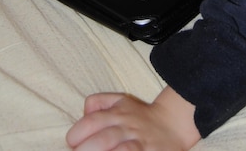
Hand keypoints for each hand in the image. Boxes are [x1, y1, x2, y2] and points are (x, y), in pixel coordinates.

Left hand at [66, 88, 199, 149]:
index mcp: (116, 112)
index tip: (73, 144)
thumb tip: (82, 115)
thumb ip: (98, 102)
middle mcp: (127, 127)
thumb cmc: (139, 115)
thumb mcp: (119, 100)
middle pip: (103, 139)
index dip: (76, 134)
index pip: (91, 121)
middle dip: (86, 150)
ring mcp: (139, 142)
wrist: (172, 124)